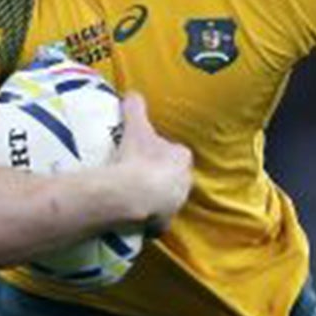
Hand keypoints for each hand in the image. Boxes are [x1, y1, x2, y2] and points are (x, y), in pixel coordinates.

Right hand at [115, 93, 192, 234]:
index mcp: (182, 158)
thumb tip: (132, 93)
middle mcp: (185, 182)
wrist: (130, 193)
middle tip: (136, 172)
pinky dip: (148, 218)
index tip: (144, 152)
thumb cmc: (136, 157)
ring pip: (166, 198)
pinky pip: (156, 220)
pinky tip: (133, 214)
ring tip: (132, 192)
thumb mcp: (135, 126)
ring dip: (154, 196)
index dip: (161, 152)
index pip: (176, 153)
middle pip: (172, 176)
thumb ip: (136, 108)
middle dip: (159, 175)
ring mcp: (175, 204)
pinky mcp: (163, 223)